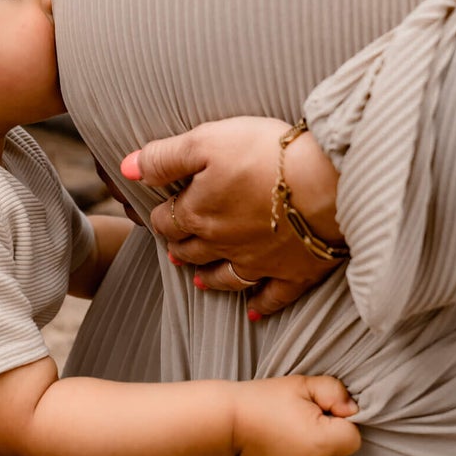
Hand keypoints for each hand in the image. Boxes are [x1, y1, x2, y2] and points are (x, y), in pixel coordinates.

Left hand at [120, 117, 344, 316]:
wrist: (328, 182)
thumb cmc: (266, 154)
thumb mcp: (206, 141)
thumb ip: (164, 156)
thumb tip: (126, 167)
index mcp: (199, 214)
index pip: (168, 221)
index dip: (162, 216)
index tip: (161, 213)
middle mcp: (224, 244)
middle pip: (193, 251)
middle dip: (181, 247)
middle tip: (175, 248)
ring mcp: (260, 263)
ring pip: (226, 278)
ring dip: (210, 279)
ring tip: (199, 280)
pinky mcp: (295, 272)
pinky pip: (273, 297)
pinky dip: (261, 307)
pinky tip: (253, 314)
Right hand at [232, 375, 360, 455]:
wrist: (229, 421)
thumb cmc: (264, 399)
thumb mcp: (301, 384)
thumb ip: (334, 391)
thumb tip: (352, 410)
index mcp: (323, 441)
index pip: (353, 437)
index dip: (338, 421)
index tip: (317, 412)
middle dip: (329, 439)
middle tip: (301, 422)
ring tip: (290, 438)